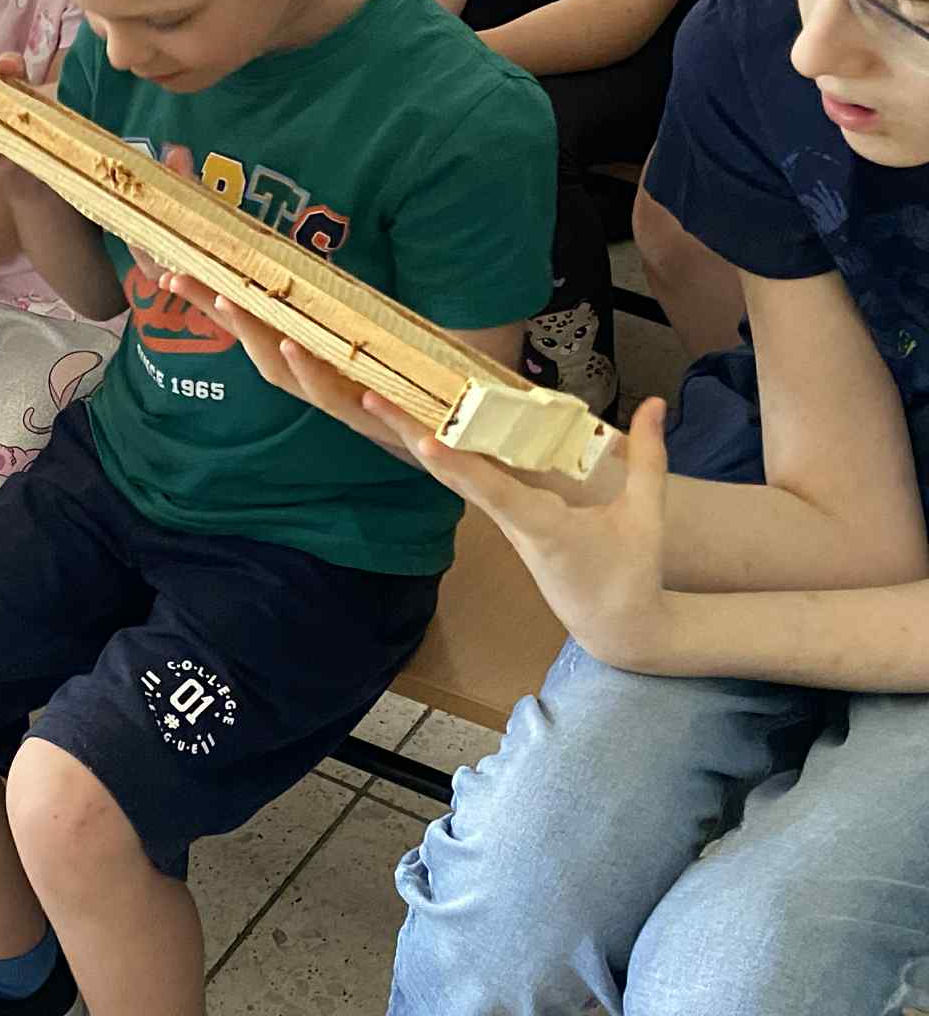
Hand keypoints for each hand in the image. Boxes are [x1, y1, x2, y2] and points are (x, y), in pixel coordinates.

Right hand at [161, 270, 417, 459]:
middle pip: (268, 358)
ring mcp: (355, 408)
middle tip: (218, 295)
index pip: (249, 329)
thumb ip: (317, 304)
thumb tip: (282, 255)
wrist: (442, 433)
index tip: (174, 278)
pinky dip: (377, 411)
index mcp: (303, 359)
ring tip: (283, 341)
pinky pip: (382, 418)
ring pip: (317, 391)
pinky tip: (368, 392)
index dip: (211, 306)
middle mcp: (318, 386)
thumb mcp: (348, 335)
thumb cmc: (391, 377)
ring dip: (298, 367)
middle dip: (242, 328)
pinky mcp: (396, 426)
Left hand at [370, 393, 664, 666]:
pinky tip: (425, 427)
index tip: (424, 442)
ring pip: (454, 476)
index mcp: (543, 525)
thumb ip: (649, 457)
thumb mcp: (647, 516)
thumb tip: (656, 401)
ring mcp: (503, 523)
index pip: (492, 491)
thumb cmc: (631, 573)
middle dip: (410, 434)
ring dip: (418, 440)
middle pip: (452, 473)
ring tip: (383, 402)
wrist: (616, 630)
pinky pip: (468, 482)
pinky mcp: (505, 523)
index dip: (458, 466)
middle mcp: (511, 522)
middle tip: (370, 396)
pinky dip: (445, 454)